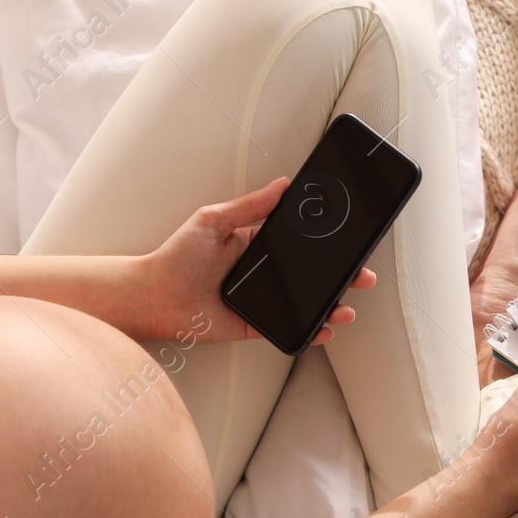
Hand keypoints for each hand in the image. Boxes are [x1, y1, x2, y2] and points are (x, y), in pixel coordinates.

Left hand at [134, 178, 378, 345]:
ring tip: (345, 307)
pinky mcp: (255, 324)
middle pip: (313, 276)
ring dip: (331, 306)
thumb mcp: (213, 220)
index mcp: (258, 245)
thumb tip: (282, 185)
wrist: (154, 295)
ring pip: (306, 305)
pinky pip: (288, 330)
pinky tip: (324, 329)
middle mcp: (266, 273)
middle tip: (362, 275)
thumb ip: (249, 206)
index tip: (351, 240)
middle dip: (342, 277)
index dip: (327, 244)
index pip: (301, 243)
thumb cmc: (176, 256)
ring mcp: (263, 300)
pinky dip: (309, 332)